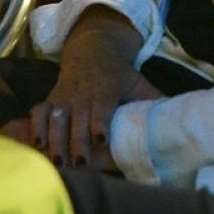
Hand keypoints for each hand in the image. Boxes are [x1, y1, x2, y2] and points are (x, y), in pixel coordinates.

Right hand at [0, 8, 161, 167]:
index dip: (100, 124)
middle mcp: (83, 94)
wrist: (92, 50)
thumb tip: (177, 116)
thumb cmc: (119, 74)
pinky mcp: (50, 99)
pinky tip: (36, 145)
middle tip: (80, 164)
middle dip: (77, 142)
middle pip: (77, 120)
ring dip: (55, 140)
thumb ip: (153, 99)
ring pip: (56, 119)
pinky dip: (36, 127)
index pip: (102, 108)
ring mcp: (64, 97)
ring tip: (57, 162)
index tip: (100, 140)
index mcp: (106, 90)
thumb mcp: (137, 82)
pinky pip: (39, 113)